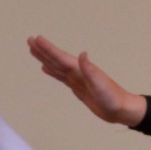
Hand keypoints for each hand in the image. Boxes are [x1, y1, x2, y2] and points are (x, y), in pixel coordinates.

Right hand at [27, 36, 146, 126]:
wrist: (121, 110)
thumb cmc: (112, 98)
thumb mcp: (101, 84)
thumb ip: (90, 70)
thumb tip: (83, 53)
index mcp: (81, 70)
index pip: (61, 57)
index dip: (48, 49)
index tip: (36, 39)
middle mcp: (78, 72)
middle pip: (56, 59)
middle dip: (43, 50)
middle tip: (29, 40)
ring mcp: (77, 79)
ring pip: (57, 66)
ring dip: (45, 58)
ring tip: (33, 50)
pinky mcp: (78, 88)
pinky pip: (61, 77)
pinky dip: (52, 71)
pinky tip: (46, 68)